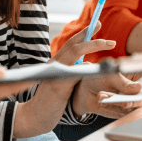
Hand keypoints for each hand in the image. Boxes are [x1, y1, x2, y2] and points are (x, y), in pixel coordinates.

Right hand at [13, 21, 115, 137]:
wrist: (33, 116)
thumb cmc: (49, 101)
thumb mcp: (62, 83)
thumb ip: (73, 72)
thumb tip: (88, 64)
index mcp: (56, 62)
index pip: (71, 43)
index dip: (84, 32)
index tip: (97, 24)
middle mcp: (54, 64)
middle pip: (74, 44)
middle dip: (92, 36)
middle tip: (104, 30)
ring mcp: (55, 73)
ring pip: (75, 52)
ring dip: (93, 45)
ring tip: (108, 43)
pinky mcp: (58, 86)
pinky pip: (73, 72)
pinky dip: (84, 67)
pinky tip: (93, 66)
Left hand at [71, 70, 141, 118]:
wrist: (82, 88)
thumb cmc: (98, 76)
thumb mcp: (109, 75)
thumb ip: (123, 83)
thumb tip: (139, 87)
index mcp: (135, 76)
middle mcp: (134, 90)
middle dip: (133, 101)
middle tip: (125, 102)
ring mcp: (128, 102)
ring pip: (130, 107)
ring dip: (116, 102)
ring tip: (102, 95)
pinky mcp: (120, 111)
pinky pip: (119, 113)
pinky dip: (109, 106)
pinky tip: (100, 98)